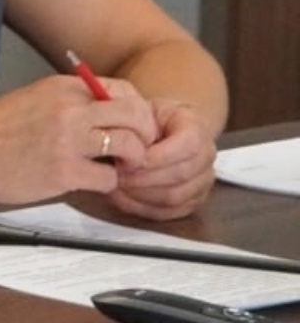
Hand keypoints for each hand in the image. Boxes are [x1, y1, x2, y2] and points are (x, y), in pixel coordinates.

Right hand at [0, 75, 158, 204]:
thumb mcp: (31, 100)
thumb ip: (68, 101)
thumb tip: (107, 112)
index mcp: (62, 88)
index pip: (123, 91)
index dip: (136, 112)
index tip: (131, 127)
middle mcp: (70, 109)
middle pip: (135, 115)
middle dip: (144, 135)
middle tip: (137, 150)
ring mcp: (68, 141)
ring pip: (130, 145)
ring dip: (132, 161)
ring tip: (118, 168)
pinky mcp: (64, 172)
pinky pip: (108, 178)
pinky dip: (107, 184)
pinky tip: (92, 183)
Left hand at [108, 99, 216, 219]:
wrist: (160, 130)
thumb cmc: (146, 120)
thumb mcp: (140, 109)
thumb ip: (136, 122)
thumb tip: (125, 142)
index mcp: (196, 128)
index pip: (187, 145)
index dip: (156, 156)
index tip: (128, 159)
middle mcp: (207, 155)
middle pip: (180, 175)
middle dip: (142, 178)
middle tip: (114, 175)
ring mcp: (203, 180)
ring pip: (175, 197)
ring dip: (140, 195)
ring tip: (114, 185)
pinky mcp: (193, 200)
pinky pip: (171, 213)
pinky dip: (143, 208)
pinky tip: (121, 198)